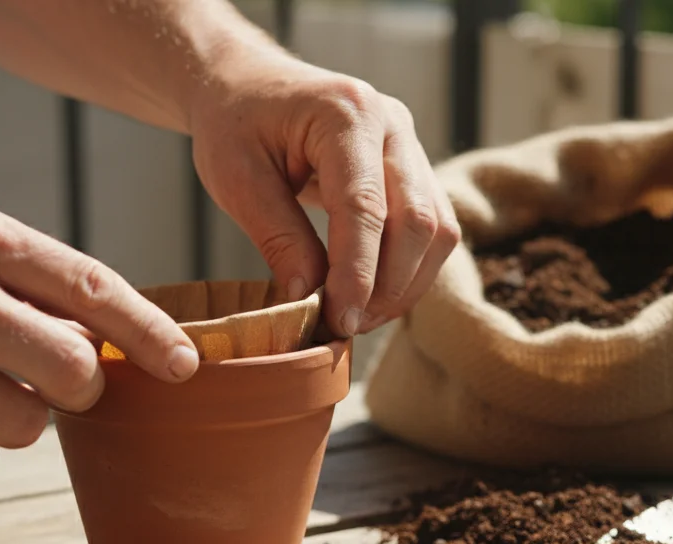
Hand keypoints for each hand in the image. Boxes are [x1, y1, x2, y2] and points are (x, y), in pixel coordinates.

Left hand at [187, 50, 460, 335]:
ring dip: (405, 286)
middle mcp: (392, 125)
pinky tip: (372, 297)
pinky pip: (432, 230)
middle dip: (388, 286)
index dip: (357, 272)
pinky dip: (408, 272)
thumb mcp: (235, 178)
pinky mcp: (414, 170)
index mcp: (346, 114)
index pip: (365, 205)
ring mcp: (410, 146)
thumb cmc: (236, 126)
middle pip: (417, 220)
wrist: (250, 88)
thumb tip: (311, 298)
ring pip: (437, 231)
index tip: (339, 320)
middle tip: (347, 327)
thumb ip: (277, 236)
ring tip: (358, 319)